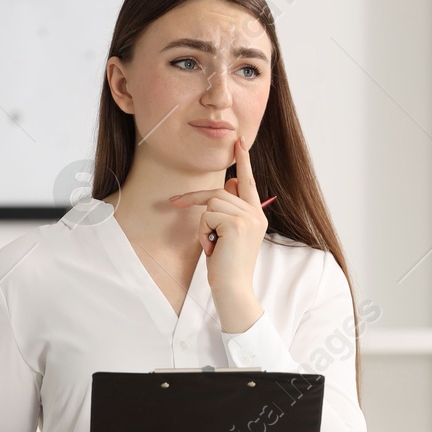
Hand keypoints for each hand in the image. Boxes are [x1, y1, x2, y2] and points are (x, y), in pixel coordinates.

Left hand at [169, 134, 266, 332]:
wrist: (233, 289)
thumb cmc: (227, 265)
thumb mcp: (229, 234)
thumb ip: (232, 209)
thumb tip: (231, 182)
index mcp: (257, 215)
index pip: (249, 182)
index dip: (244, 161)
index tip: (240, 141)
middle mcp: (256, 214)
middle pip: (220, 192)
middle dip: (194, 200)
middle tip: (175, 202)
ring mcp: (248, 218)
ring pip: (212, 202)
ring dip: (202, 224)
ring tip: (212, 244)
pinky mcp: (236, 223)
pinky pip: (207, 214)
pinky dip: (203, 231)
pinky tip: (213, 247)